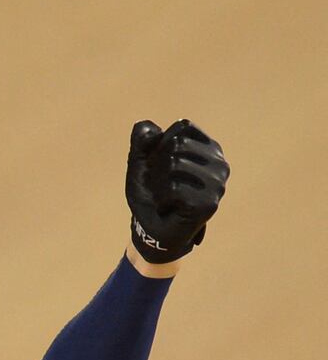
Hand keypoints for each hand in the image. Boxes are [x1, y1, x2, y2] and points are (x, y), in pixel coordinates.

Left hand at [125, 119, 228, 263]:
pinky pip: (174, 187)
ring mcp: (217, 184)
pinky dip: (161, 199)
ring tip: (164, 197)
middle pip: (176, 144)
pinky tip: (168, 209)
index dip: (159, 145)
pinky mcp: (209, 203)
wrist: (150, 232)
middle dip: (156, 166)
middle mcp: (219, 163)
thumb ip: (141, 141)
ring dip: (157, 184)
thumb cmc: (149, 195)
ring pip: (175, 164)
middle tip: (160, 186)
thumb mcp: (140, 163)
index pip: (182, 127)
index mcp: (208, 148)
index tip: (159, 165)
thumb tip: (147, 127)